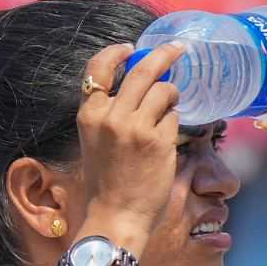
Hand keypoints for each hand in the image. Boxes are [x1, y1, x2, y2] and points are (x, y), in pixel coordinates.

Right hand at [75, 41, 185, 250]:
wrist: (115, 217)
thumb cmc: (106, 183)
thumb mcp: (94, 142)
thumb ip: (109, 115)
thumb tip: (137, 89)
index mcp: (89, 115)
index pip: (98, 68)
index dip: (116, 52)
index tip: (132, 48)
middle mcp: (110, 116)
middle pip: (142, 70)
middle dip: (163, 54)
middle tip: (178, 49)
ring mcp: (136, 127)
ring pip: (164, 90)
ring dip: (171, 96)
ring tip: (169, 111)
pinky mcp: (159, 140)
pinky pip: (174, 117)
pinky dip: (174, 123)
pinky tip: (166, 140)